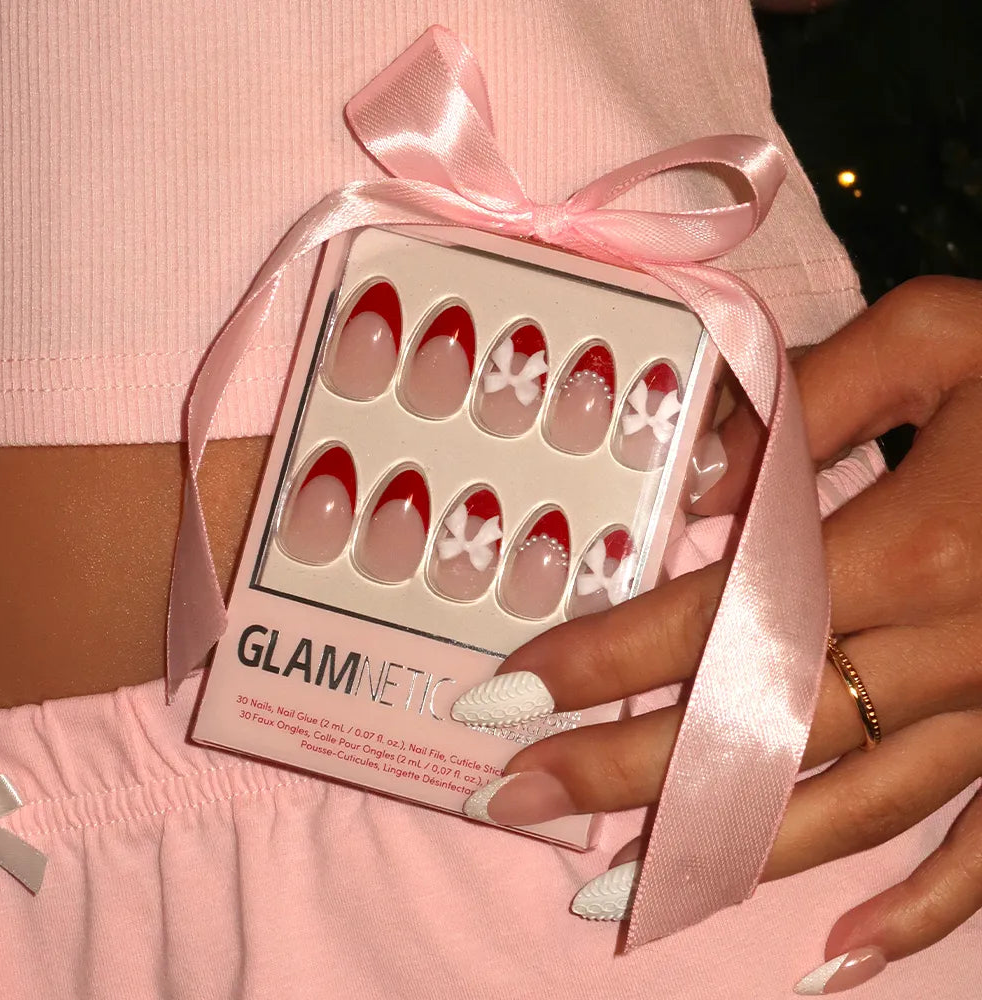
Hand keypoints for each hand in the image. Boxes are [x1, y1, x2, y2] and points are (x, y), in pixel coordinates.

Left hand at [453, 276, 981, 993]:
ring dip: (726, 857)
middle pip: (757, 731)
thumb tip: (700, 485)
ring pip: (847, 809)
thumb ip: (810, 401)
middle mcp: (955, 653)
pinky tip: (836, 952)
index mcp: (914, 547)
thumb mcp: (941, 337)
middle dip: (622, 774)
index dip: (601, 662)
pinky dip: (922, 911)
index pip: (716, 621)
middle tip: (509, 804)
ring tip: (614, 897)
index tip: (504, 700)